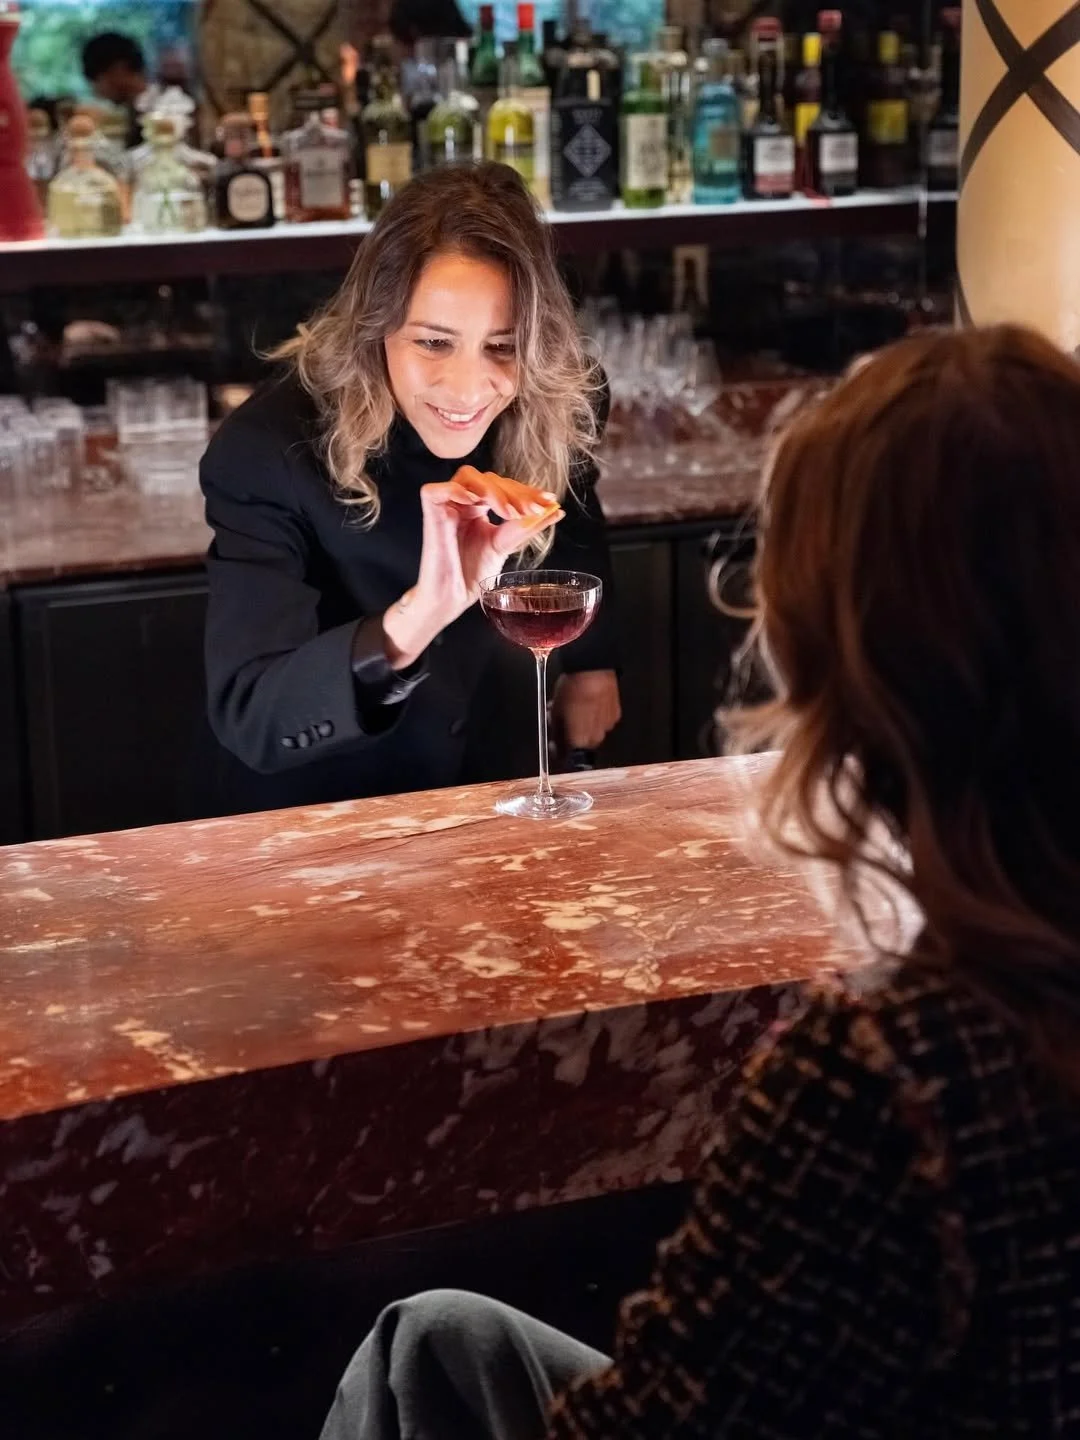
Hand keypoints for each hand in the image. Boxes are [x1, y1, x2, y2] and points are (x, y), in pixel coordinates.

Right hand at [383, 467, 562, 667]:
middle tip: (531, 510)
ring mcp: (446, 504)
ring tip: (509, 512)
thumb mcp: (506, 544)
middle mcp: (463, 501)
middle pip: (489, 478)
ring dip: (493, 491)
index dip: (525, 491)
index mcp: (479, 506)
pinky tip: (475, 501)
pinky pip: (436, 490)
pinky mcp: (430, 511)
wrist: (453, 597)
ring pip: (468, 477)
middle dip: (514, 492)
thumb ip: (527, 525)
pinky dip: (456, 490)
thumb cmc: (473, 574)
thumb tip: (556, 509)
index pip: (503, 486)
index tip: (548, 501)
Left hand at [551, 670, 620, 753]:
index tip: (556, 744)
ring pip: (595, 733)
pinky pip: (605, 722)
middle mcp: (596, 737)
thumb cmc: (574, 688)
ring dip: (586, 726)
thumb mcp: (556, 710)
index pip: (570, 756)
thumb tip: (555, 737)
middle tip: (566, 723)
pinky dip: (597, 717)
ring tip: (579, 710)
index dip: (561, 751)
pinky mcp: (616, 714)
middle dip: (574, 737)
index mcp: (579, 740)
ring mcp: (608, 726)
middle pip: (583, 745)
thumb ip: (556, 729)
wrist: (593, 670)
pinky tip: (590, 704)